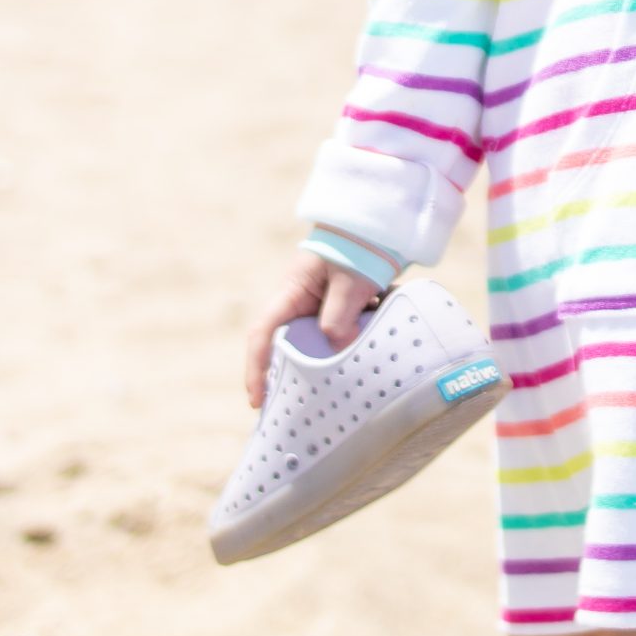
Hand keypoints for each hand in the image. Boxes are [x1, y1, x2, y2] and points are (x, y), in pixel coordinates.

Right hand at [244, 250, 381, 407]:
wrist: (379, 225)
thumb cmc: (358, 247)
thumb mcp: (349, 282)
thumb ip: (339, 315)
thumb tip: (336, 348)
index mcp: (291, 292)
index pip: (263, 334)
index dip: (256, 368)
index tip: (258, 400)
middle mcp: (299, 301)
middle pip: (286, 345)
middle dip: (288, 375)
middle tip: (293, 410)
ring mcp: (319, 305)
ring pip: (315, 342)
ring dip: (325, 362)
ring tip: (332, 394)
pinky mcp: (340, 307)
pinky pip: (338, 334)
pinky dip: (348, 346)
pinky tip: (364, 360)